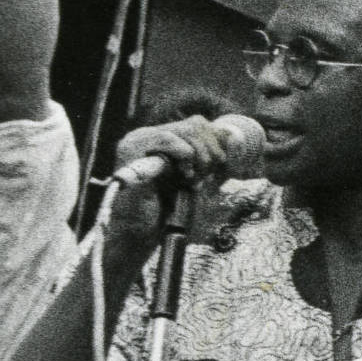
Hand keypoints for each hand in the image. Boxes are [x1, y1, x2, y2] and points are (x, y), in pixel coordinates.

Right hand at [105, 114, 247, 243]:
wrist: (137, 236)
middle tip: (205, 178)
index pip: (197, 124)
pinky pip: (167, 139)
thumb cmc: (163, 212)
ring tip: (193, 181)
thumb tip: (230, 134)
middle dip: (211, 152)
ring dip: (201, 158)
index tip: (219, 169)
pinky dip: (185, 156)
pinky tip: (183, 177)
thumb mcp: (194, 180)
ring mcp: (135, 142)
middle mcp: (144, 136)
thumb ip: (209, 157)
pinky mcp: (131, 151)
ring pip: (186, 130)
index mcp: (157, 140)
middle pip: (195, 124)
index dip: (216, 145)